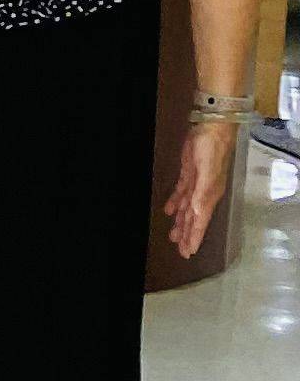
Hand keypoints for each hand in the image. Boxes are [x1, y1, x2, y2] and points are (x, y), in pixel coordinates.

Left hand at [170, 119, 238, 257]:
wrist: (212, 128)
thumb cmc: (211, 150)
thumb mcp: (207, 172)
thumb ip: (202, 193)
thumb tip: (198, 212)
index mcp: (208, 195)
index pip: (200, 221)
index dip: (194, 237)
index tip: (189, 252)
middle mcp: (203, 193)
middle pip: (193, 219)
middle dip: (187, 235)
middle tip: (181, 251)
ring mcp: (196, 184)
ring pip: (187, 209)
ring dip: (181, 222)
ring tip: (174, 236)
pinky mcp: (189, 174)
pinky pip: (181, 193)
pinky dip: (175, 203)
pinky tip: (169, 211)